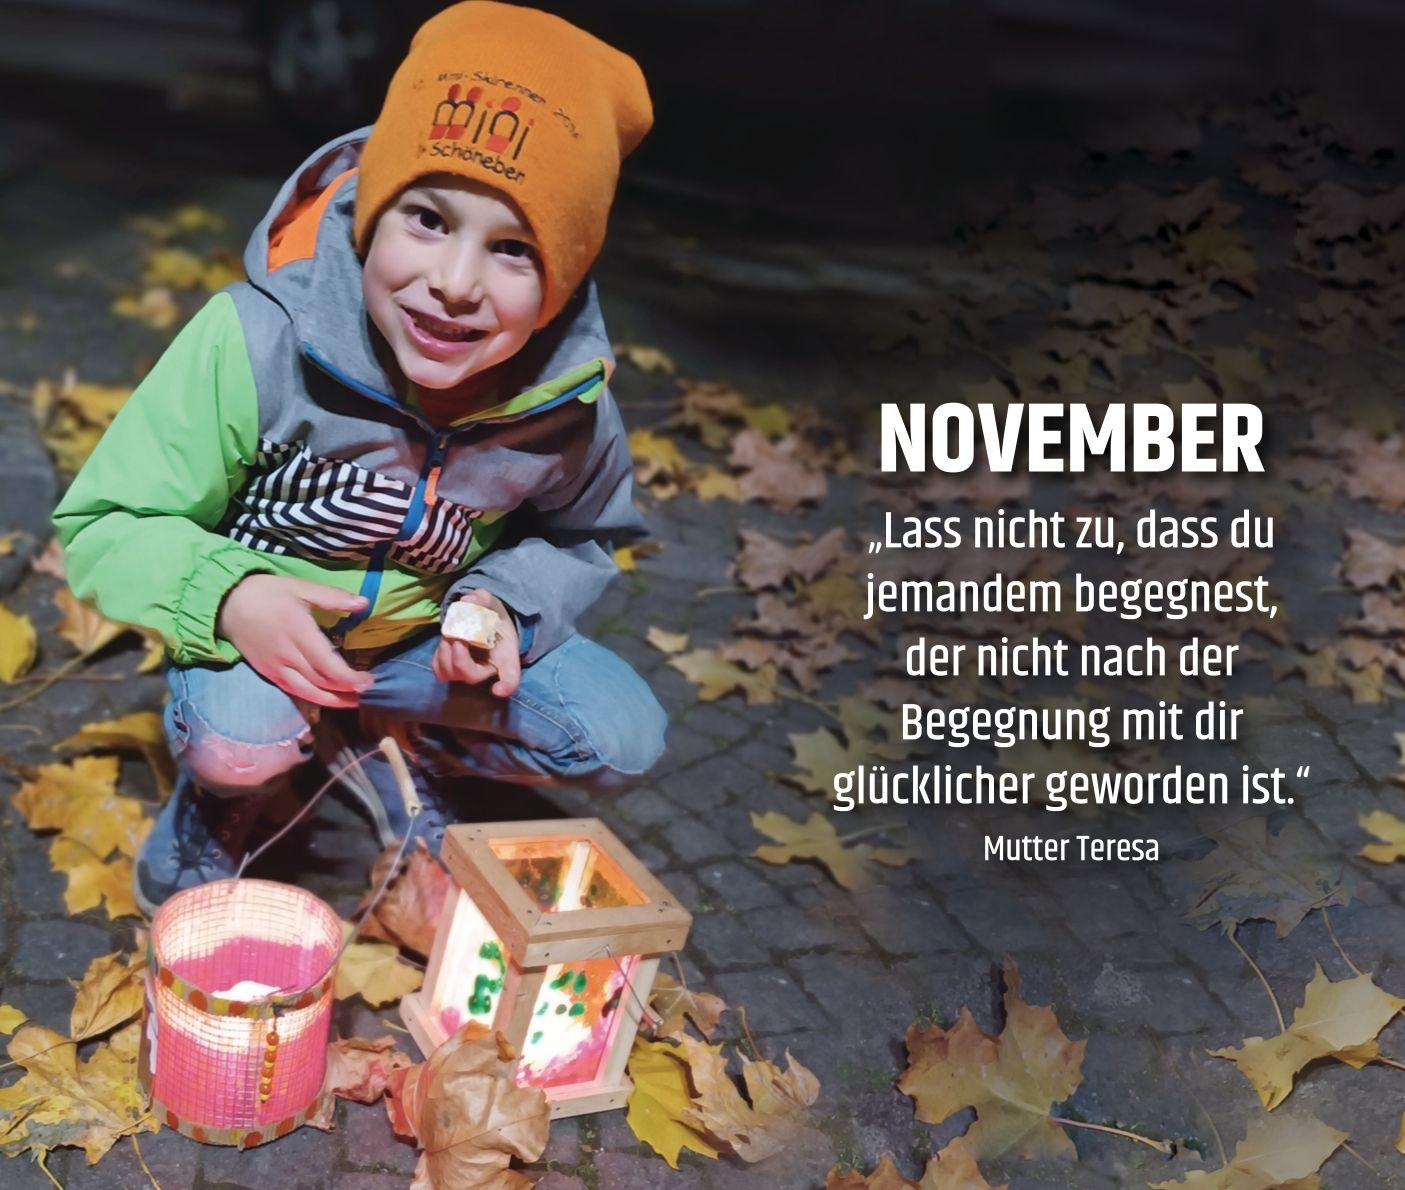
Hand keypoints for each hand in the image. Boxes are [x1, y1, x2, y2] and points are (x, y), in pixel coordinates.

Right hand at [217, 574, 372, 707]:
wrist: (225, 604)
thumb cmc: (266, 592)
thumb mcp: (300, 586)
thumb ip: (333, 597)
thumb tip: (363, 603)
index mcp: (298, 631)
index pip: (328, 665)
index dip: (350, 678)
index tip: (369, 680)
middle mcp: (287, 654)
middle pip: (321, 682)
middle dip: (347, 690)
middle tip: (368, 690)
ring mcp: (275, 667)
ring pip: (308, 692)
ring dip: (332, 701)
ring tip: (353, 702)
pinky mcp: (267, 673)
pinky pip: (293, 690)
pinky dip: (312, 698)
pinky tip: (327, 699)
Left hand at [432, 589, 520, 696]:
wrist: (485, 626)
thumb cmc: (493, 619)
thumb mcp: (493, 605)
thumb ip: (483, 599)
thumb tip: (468, 600)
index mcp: (506, 657)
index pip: (510, 677)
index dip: (505, 686)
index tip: (498, 690)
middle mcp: (487, 670)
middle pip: (471, 676)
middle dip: (459, 658)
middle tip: (457, 638)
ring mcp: (468, 671)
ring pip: (451, 674)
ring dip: (445, 654)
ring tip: (449, 635)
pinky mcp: (452, 670)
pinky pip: (440, 671)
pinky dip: (438, 655)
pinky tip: (445, 641)